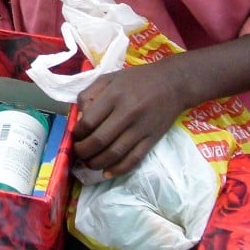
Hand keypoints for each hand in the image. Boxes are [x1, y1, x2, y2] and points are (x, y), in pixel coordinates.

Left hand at [71, 63, 185, 177]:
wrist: (173, 84)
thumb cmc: (138, 80)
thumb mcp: (109, 77)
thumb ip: (90, 94)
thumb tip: (79, 117)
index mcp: (114, 95)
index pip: (89, 121)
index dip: (78, 133)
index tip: (75, 135)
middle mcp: (127, 113)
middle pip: (99, 140)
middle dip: (83, 151)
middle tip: (79, 152)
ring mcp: (141, 129)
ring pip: (115, 153)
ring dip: (97, 163)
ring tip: (89, 163)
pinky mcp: (152, 139)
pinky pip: (133, 159)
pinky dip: (118, 169)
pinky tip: (107, 172)